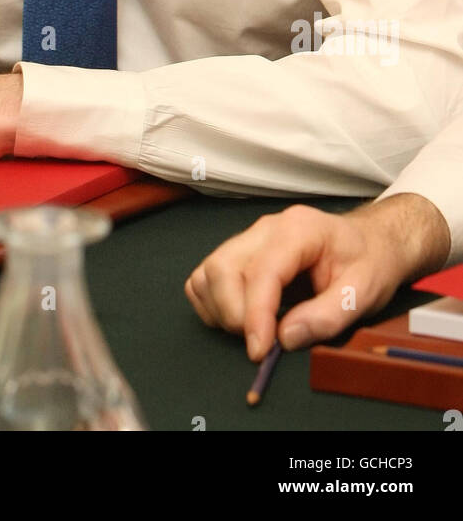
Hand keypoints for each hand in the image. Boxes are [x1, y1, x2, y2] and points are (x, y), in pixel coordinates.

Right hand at [184, 193, 450, 360]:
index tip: (259, 351)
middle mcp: (266, 229)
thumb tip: (286, 338)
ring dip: (220, 309)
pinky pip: (207, 276)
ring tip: (252, 331)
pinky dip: (212, 302)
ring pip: (209, 271)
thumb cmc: (369, 261)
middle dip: (233, 313)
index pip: (262, 271)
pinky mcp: (241, 253)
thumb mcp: (364, 291)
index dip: (255, 314)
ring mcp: (250, 239)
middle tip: (261, 343)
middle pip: (223, 267)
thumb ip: (327, 316)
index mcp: (299, 230)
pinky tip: (239, 317)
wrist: (372, 241)